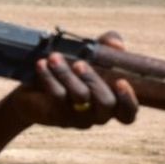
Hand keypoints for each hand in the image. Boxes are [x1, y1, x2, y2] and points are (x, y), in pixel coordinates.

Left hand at [6, 31, 137, 127]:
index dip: (129, 101)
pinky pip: (56, 97)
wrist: (36, 87)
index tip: (121, 82)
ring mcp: (77, 118)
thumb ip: (108, 45)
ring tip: (54, 57)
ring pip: (80, 98)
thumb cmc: (74, 69)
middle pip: (106, 104)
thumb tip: (117, 45)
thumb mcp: (93, 54)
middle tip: (80, 64)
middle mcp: (98, 114)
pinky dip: (49, 77)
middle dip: (95, 81)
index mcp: (112, 104)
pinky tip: (41, 64)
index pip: (128, 114)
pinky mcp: (56, 115)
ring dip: (67, 75)